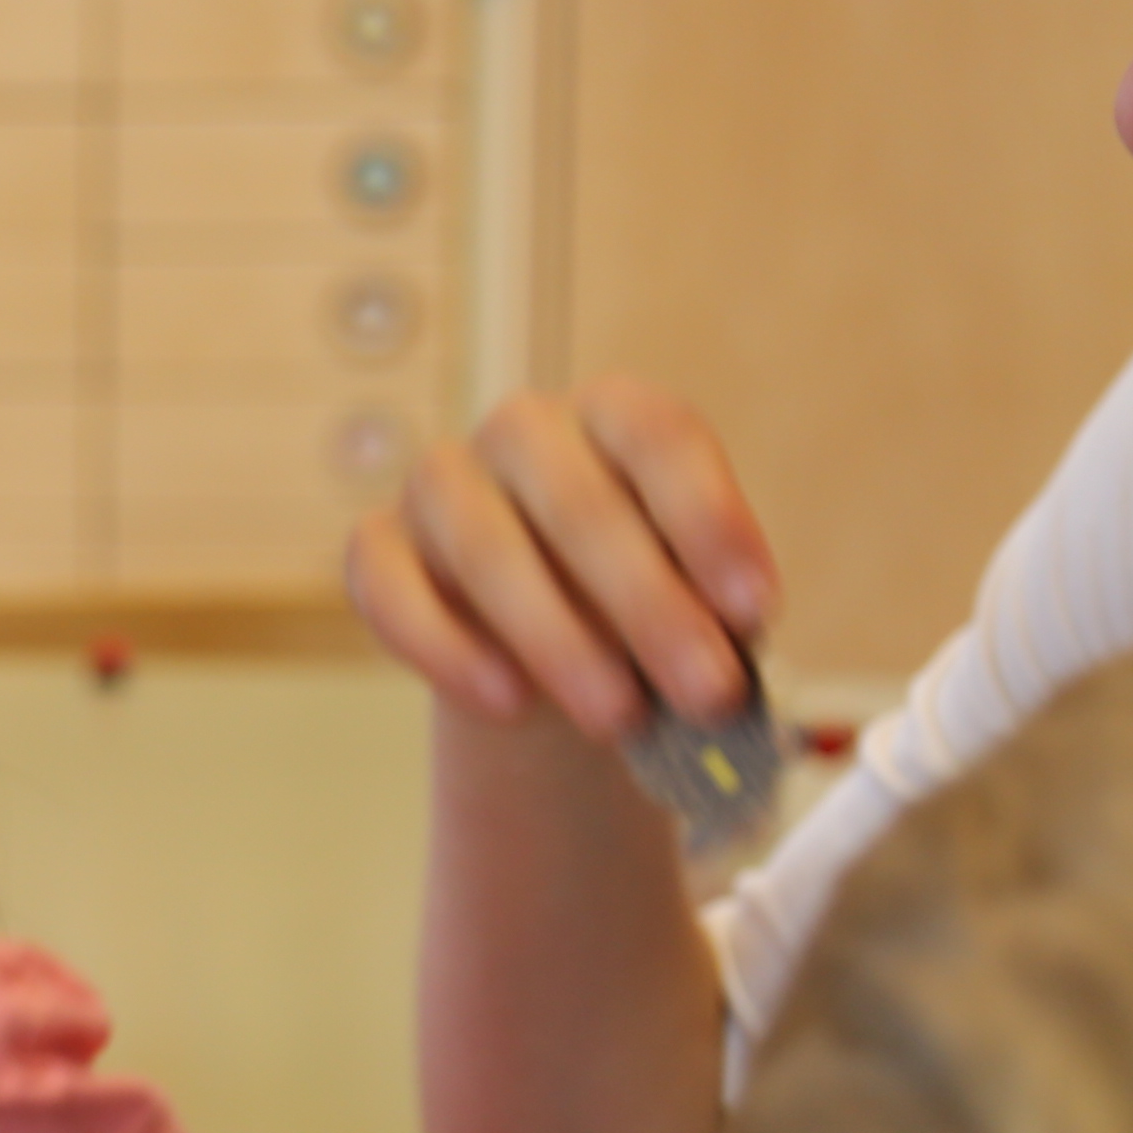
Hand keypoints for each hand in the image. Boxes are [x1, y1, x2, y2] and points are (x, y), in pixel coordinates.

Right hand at [342, 380, 779, 737]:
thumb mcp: (693, 602)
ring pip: (485, 548)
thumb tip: (729, 655)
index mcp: (615, 414)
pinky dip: (447, 649)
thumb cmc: (638, 609)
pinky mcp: (377, 549)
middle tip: (706, 692)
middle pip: (579, 502)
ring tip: (618, 718)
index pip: (660, 440)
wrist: (549, 649)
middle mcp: (524, 430)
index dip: (710, 521)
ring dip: (556, 637)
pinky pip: (392, 591)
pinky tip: (506, 702)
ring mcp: (441, 484)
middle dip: (649, 605)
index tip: (755, 610)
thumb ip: (712, 615)